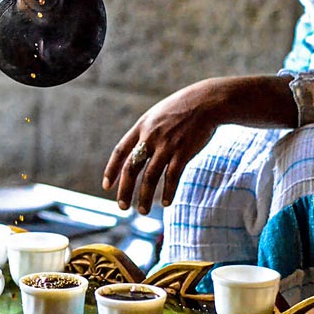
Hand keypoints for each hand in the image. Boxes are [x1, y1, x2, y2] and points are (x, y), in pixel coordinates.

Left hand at [102, 80, 224, 214]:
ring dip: (145, 197)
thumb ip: (146, 133)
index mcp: (141, 127)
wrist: (207, 101)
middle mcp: (150, 137)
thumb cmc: (182, 109)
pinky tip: (166, 203)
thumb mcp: (157, 116)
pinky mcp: (183, 151)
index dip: (111, 170)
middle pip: (132, 168)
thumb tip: (137, 152)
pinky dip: (168, 191)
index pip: (119, 152)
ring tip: (142, 212)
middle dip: (125, 190)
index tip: (106, 186)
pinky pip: (172, 176)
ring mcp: (166, 145)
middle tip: (122, 207)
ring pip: (150, 177)